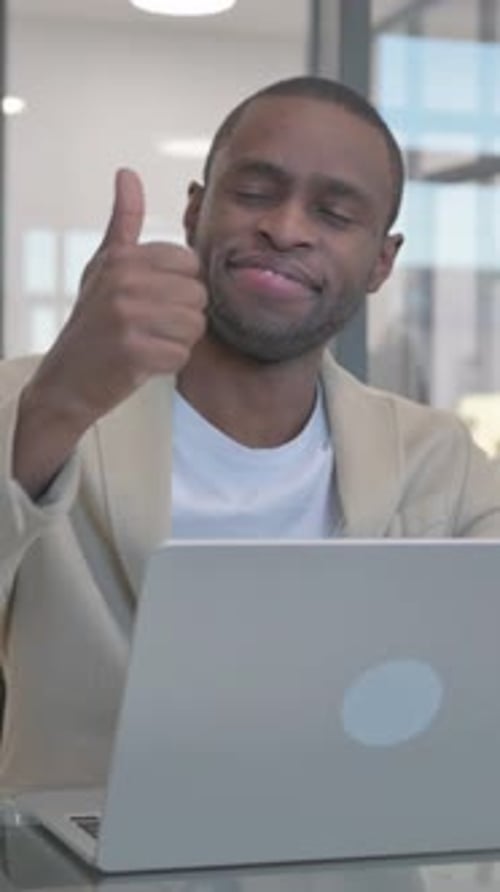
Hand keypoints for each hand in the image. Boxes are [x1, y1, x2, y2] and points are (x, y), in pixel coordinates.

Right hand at [14, 168, 206, 496]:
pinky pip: (182, 354)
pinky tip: (145, 362)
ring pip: (195, 325)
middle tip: (152, 327)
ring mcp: (128, 318)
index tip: (153, 301)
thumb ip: (123, 223)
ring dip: (178, 340)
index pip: (189, 264)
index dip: (179, 287)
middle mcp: (124, 283)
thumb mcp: (103, 266)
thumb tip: (127, 173)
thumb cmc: (92, 323)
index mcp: (122, 258)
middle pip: (197, 295)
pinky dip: (169, 363)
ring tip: (150, 342)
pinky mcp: (135, 353)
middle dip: (183, 316)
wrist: (67, 381)